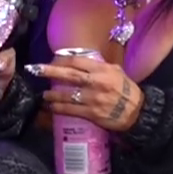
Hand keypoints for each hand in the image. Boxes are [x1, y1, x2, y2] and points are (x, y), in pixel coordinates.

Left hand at [27, 56, 144, 131]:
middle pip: (68, 75)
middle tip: (35, 69)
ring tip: (43, 95)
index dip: (61, 60)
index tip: (50, 60)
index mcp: (102, 70)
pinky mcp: (92, 113)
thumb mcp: (116, 71)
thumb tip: (80, 61)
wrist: (138, 111)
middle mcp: (96, 82)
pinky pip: (70, 110)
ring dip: (52, 95)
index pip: (77, 61)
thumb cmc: (126, 90)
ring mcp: (93, 98)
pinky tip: (51, 107)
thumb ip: (98, 66)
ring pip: (66, 95)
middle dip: (49, 71)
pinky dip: (58, 108)